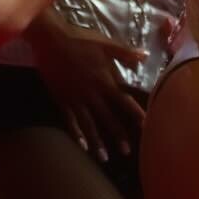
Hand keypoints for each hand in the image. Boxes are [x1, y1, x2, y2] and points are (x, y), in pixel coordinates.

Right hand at [26, 10, 146, 160]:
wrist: (51, 40)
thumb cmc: (81, 40)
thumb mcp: (106, 44)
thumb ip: (126, 53)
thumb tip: (146, 57)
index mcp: (105, 80)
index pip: (124, 102)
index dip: (135, 114)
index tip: (146, 127)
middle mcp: (92, 94)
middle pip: (108, 118)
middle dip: (118, 135)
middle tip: (127, 151)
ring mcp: (76, 98)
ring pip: (89, 124)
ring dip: (97, 141)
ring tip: (104, 158)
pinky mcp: (62, 100)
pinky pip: (70, 121)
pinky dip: (76, 134)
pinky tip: (82, 146)